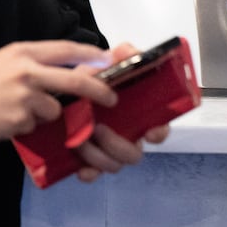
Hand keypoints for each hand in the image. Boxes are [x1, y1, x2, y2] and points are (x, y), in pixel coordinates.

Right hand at [0, 40, 120, 144]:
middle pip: (75, 79)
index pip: (66, 49)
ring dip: (45, 114)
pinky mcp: (20, 119)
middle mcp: (26, 71)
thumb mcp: (2, 61)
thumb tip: (66, 69)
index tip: (107, 60)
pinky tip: (6, 120)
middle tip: (111, 98)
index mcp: (22, 52)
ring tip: (17, 110)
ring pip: (55, 108)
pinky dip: (27, 127)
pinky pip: (36, 125)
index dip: (91, 54)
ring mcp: (24, 96)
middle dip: (98, 89)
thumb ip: (32, 63)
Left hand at [70, 41, 173, 181]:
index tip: (150, 132)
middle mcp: (128, 134)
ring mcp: (109, 149)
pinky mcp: (90, 160)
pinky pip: (94, 174)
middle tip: (100, 130)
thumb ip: (122, 55)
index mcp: (139, 114)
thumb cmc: (94, 80)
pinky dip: (88, 172)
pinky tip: (80, 168)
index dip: (158, 132)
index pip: (160, 128)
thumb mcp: (107, 63)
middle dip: (118, 145)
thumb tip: (127, 52)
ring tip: (80, 140)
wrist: (66, 91)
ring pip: (114, 164)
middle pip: (135, 153)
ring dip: (98, 156)